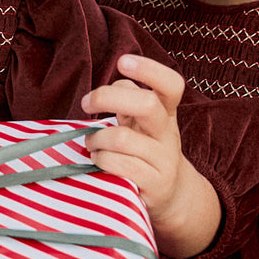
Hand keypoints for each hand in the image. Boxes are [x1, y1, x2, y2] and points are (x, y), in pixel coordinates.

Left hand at [81, 53, 221, 258]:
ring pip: (123, 138)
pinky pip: (120, 165)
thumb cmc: (146, 151)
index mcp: (167, 112)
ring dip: (97, 138)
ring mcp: (164, 160)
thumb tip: (116, 83)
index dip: (149, 69)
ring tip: (91, 143)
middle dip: (108, 97)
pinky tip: (97, 160)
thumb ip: (130, 98)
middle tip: (86, 103)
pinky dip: (102, 159)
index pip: (171, 84)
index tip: (122, 62)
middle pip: (147, 104)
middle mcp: (168, 133)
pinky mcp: (154, 184)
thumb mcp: (142, 123)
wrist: (170, 196)